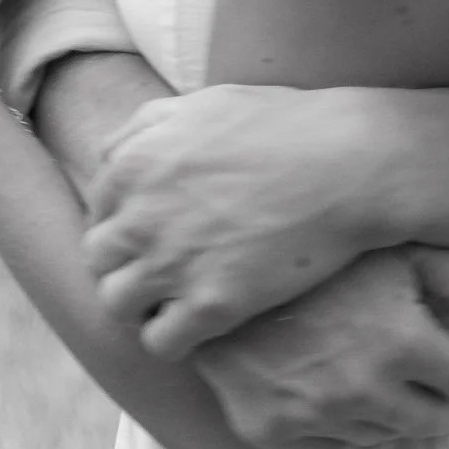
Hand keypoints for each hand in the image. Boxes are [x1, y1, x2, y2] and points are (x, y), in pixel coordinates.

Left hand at [85, 84, 395, 356]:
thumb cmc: (285, 127)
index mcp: (133, 165)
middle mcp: (140, 216)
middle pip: (99, 260)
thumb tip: (113, 161)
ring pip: (117, 305)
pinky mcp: (211, 305)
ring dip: (141, 307)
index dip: (126, 227)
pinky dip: (174, 340)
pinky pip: (159, 343)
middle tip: (163, 271)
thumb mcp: (202, 105)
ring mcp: (172, 263)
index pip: (97, 213)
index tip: (156, 236)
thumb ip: (144, 128)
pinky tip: (203, 326)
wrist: (350, 163)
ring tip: (176, 302)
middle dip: (126, 266)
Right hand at [192, 250, 448, 448]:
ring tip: (400, 388)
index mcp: (401, 340)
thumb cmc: (321, 252)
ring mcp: (314, 416)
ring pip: (391, 440)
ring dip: (404, 418)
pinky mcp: (275, 432)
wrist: (224, 269)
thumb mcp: (399, 247)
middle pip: (438, 423)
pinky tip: (360, 402)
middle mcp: (361, 388)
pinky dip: (359, 431)